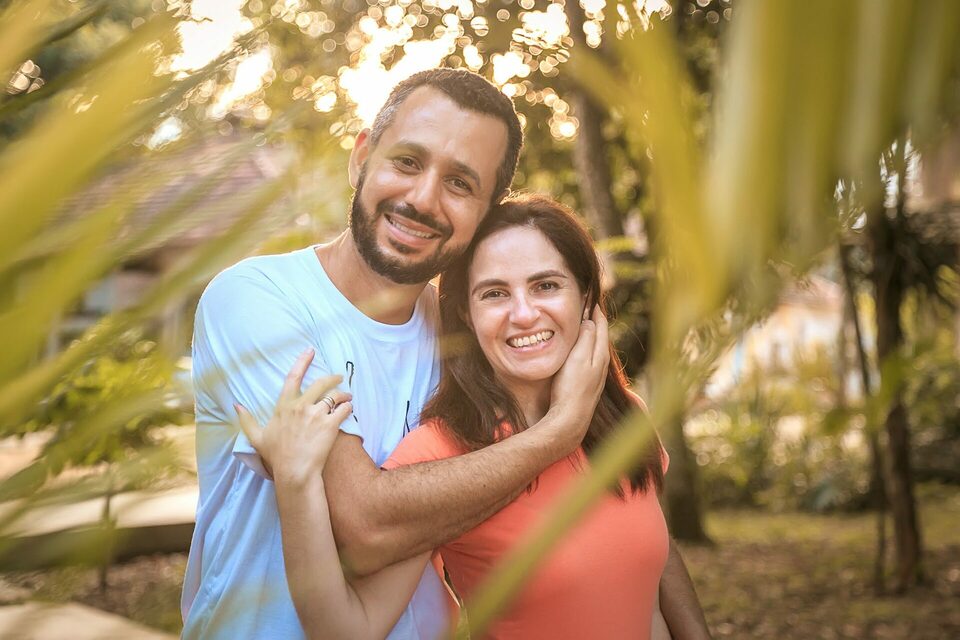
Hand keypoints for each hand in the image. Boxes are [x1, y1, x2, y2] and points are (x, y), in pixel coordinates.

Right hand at [236, 348, 351, 485]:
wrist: (294, 472)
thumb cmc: (276, 457)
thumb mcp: (257, 437)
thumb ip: (247, 419)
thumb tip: (236, 405)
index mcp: (284, 407)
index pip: (293, 377)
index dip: (302, 361)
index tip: (310, 350)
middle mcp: (300, 406)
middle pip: (320, 383)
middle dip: (332, 378)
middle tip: (339, 378)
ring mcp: (316, 415)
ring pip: (335, 396)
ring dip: (343, 394)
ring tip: (348, 397)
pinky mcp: (330, 425)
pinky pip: (344, 409)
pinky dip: (348, 407)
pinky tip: (349, 409)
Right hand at [545, 305, 609, 451]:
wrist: (570, 419)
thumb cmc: (570, 388)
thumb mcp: (577, 358)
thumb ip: (585, 338)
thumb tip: (591, 320)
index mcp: (600, 354)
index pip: (601, 326)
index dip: (596, 310)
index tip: (591, 297)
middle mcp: (601, 363)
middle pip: (601, 335)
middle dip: (596, 320)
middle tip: (589, 305)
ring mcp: (596, 374)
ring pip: (597, 347)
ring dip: (592, 334)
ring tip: (585, 323)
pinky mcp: (589, 383)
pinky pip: (591, 358)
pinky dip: (587, 347)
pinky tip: (581, 350)